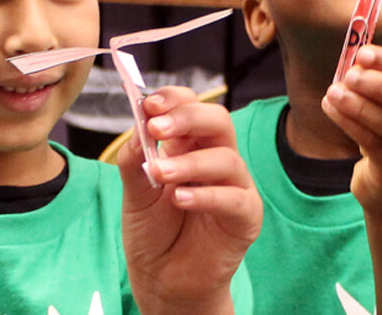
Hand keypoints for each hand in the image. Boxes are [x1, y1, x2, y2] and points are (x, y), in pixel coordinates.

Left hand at [120, 86, 260, 314]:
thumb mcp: (135, 193)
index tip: (147, 105)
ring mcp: (235, 187)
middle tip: (157, 129)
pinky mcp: (246, 217)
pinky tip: (180, 199)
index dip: (173, 100)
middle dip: (187, 119)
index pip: (191, 108)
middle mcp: (216, 161)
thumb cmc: (154, 234)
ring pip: (227, 159)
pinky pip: (235, 198)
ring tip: (160, 173)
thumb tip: (137, 125)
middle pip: (218, 122)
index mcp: (190, 148)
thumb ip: (136, 159)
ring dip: (190, 163)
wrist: (163, 281)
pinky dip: (207, 195)